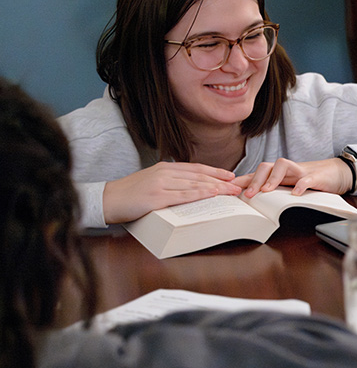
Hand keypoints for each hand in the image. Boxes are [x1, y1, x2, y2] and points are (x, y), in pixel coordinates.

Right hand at [102, 161, 241, 223]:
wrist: (107, 199)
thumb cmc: (130, 194)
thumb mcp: (153, 182)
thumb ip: (170, 182)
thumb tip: (190, 187)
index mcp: (165, 168)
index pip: (196, 169)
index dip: (215, 171)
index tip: (231, 175)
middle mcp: (165, 173)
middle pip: (199, 176)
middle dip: (221, 180)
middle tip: (239, 185)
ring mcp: (161, 184)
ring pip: (194, 184)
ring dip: (216, 187)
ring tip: (232, 191)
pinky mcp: (156, 197)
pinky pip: (183, 195)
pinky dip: (200, 194)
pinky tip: (212, 194)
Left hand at [234, 158, 353, 196]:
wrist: (337, 171)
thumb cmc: (311, 180)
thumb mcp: (292, 186)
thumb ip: (276, 191)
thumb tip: (255, 202)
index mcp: (280, 174)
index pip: (257, 173)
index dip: (243, 179)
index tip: (228, 188)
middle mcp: (288, 170)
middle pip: (266, 166)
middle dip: (255, 179)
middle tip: (248, 194)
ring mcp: (302, 171)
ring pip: (283, 165)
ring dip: (273, 178)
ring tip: (268, 191)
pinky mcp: (316, 176)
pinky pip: (307, 178)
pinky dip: (301, 185)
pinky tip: (296, 193)